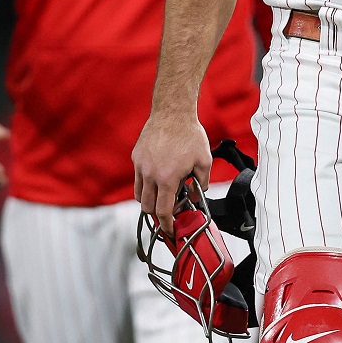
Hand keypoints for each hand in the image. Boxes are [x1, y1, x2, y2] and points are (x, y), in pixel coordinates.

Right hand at [133, 112, 212, 236]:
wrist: (173, 112)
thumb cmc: (190, 134)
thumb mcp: (204, 161)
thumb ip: (201, 182)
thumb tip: (197, 196)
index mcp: (167, 178)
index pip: (162, 211)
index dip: (167, 224)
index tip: (170, 230)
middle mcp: (150, 174)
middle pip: (147, 207)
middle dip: (157, 214)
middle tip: (168, 212)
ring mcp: (140, 165)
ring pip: (139, 194)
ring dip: (149, 200)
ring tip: (163, 195)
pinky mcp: (136, 157)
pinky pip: (138, 177)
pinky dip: (146, 183)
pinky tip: (158, 176)